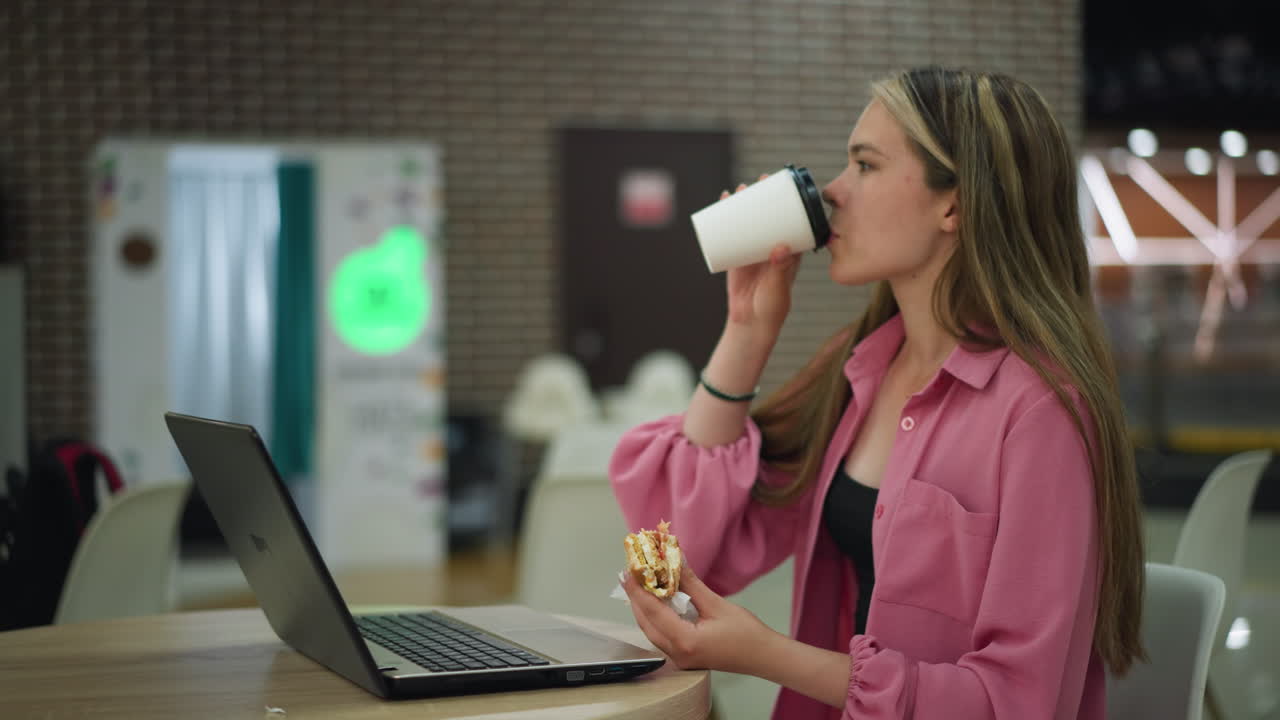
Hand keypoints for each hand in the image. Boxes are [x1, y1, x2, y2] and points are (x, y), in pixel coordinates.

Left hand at [621, 562, 776, 675]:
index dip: (638, 590)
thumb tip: (673, 560)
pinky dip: (655, 618)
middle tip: (630, 574)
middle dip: (636, 598)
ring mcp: (679, 659)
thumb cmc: (746, 633)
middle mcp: (677, 654)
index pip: (652, 612)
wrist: (764, 657)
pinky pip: (661, 635)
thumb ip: (690, 584)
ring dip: (644, 608)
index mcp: (684, 641)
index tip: (628, 571)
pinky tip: (656, 602)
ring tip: (640, 585)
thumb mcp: (716, 604)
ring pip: (651, 631)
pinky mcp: (684, 657)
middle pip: (646, 623)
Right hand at [722, 175, 802, 333]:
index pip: (793, 219)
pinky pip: (732, 233)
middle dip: (763, 196)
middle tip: (757, 182)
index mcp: (791, 250)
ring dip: (743, 204)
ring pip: (750, 221)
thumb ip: (781, 269)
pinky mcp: (737, 255)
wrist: (751, 321)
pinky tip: (721, 205)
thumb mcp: (779, 286)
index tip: (784, 186)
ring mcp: (754, 249)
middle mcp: (773, 245)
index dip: (790, 201)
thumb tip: (781, 247)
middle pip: (769, 215)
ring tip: (736, 191)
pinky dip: (726, 219)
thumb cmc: (772, 306)